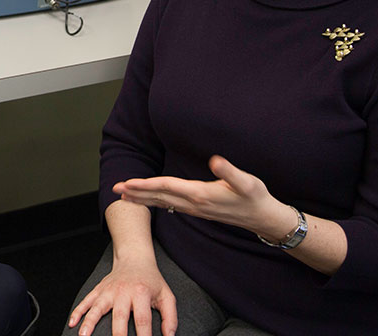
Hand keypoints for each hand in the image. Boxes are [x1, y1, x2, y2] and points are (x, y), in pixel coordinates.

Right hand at [68, 252, 176, 335]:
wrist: (135, 258)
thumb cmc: (151, 280)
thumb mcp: (167, 296)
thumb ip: (170, 318)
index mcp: (141, 294)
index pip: (142, 320)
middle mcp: (123, 292)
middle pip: (119, 317)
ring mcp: (108, 291)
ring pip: (97, 308)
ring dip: (89, 323)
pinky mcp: (99, 290)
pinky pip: (86, 301)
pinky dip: (78, 312)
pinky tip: (72, 323)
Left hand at [112, 155, 294, 238]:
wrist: (262, 217)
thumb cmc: (255, 197)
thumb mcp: (246, 182)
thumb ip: (229, 171)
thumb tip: (215, 160)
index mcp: (200, 194)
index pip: (166, 187)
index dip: (146, 184)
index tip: (128, 183)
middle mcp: (193, 204)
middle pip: (159, 196)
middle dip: (136, 193)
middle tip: (114, 189)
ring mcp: (195, 209)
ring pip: (162, 203)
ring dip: (143, 199)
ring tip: (124, 197)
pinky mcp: (198, 210)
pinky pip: (170, 206)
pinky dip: (156, 202)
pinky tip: (150, 201)